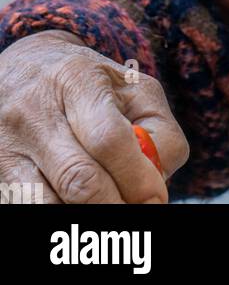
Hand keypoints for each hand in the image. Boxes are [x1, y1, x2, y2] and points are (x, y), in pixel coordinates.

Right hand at [0, 29, 189, 203]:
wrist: (24, 70)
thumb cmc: (90, 84)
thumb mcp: (131, 87)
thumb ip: (158, 129)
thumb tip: (158, 183)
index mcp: (77, 80)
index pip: (109, 138)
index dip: (137, 177)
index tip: (156, 197)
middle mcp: (36, 114)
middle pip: (80, 179)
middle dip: (116, 204)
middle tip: (137, 208)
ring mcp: (11, 147)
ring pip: (49, 203)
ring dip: (87, 214)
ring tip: (109, 202)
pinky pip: (29, 209)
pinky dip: (61, 212)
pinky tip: (78, 203)